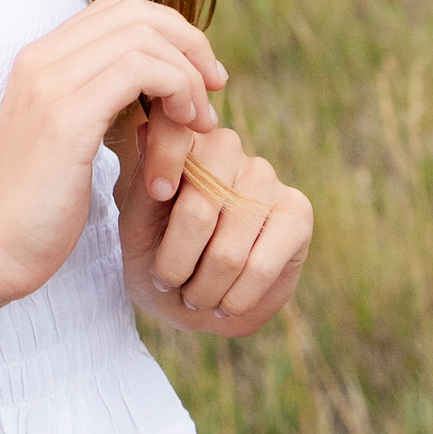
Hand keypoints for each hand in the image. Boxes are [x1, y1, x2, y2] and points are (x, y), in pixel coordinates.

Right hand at [0, 0, 228, 309]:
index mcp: (39, 59)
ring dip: (188, 73)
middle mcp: (40, 58)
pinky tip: (186, 129)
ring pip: (144, 37)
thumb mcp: (71, 136)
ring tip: (200, 120)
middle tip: (213, 89)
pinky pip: (140, 71)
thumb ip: (103, 99)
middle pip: (136, 12)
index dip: (170, 32)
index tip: (198, 77)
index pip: (118, 8)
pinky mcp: (66, 116)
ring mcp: (49, 83)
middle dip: (189, 44)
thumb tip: (160, 82)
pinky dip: (178, 90)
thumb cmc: (38, 206)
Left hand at [113, 109, 311, 337]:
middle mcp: (226, 146)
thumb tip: (147, 130)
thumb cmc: (154, 251)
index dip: (159, 171)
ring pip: (228, 251)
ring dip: (204, 290)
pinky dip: (236, 298)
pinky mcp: (297, 211)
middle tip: (169, 282)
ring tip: (196, 297)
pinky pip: (261, 267)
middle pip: (198, 210)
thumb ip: (144, 182)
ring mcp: (265, 176)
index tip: (154, 201)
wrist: (186, 294)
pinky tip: (226, 303)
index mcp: (181, 138)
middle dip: (175, 264)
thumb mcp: (135, 223)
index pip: (171, 133)